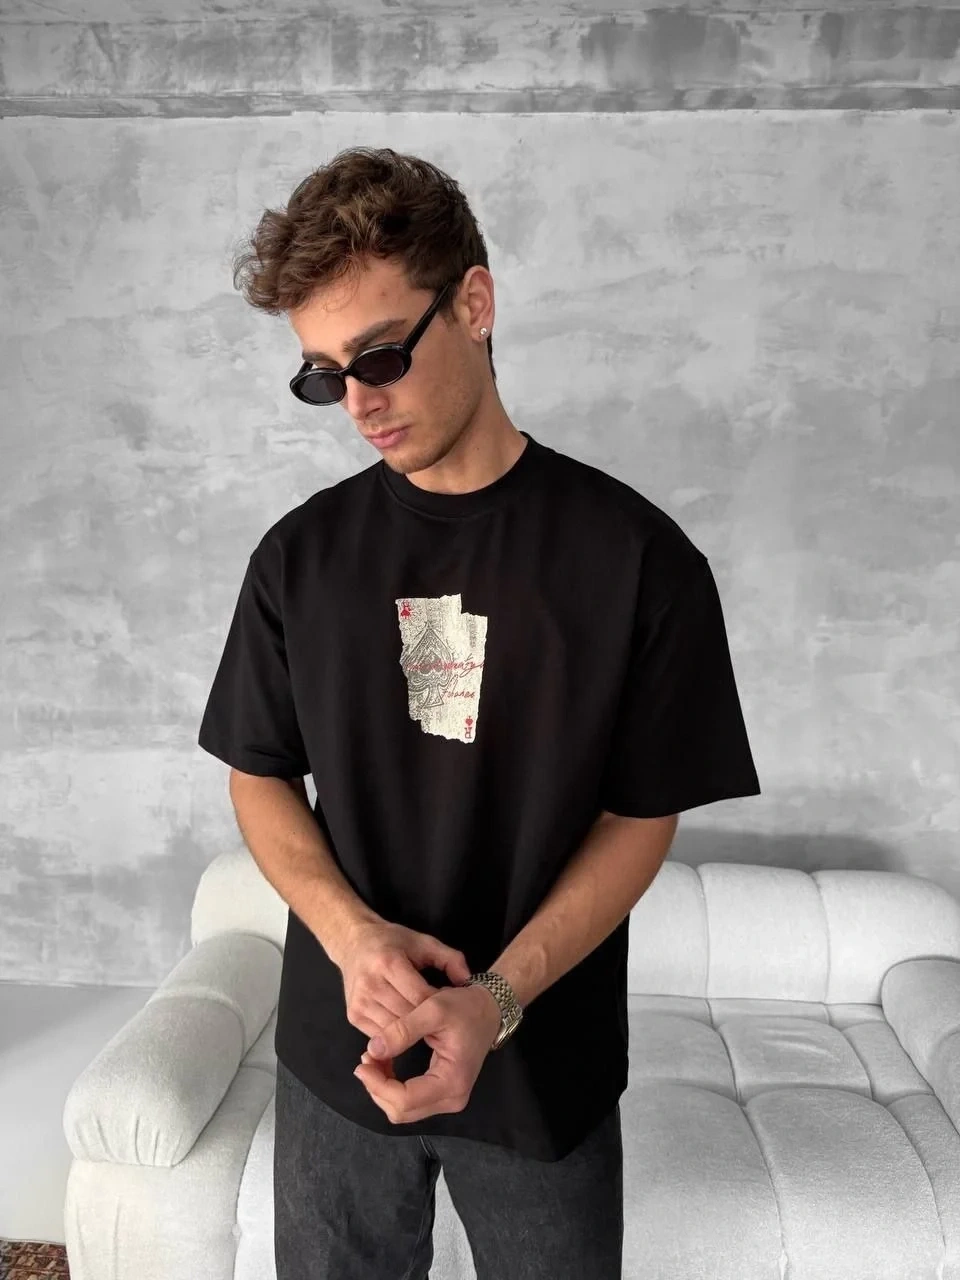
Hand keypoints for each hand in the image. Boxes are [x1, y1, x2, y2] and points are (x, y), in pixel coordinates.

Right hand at [330, 912, 472, 1085]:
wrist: (354, 943)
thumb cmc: (393, 943)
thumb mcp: (424, 942)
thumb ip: (450, 958)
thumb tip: (467, 981)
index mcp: (389, 963)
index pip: (420, 997)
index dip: (438, 1005)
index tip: (449, 1006)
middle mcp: (371, 984)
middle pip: (408, 1015)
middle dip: (427, 1019)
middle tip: (440, 1018)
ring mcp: (359, 1002)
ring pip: (395, 1029)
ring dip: (412, 1029)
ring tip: (425, 1022)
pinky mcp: (353, 1016)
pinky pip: (382, 1034)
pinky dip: (396, 1034)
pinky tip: (407, 1026)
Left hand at [353, 983, 502, 1123]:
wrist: (488, 1010)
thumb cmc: (465, 1007)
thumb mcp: (433, 1009)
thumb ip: (403, 1030)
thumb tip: (372, 1050)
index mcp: (452, 1081)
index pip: (404, 1100)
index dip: (377, 1085)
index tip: (362, 1062)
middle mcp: (452, 1098)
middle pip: (401, 1111)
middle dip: (377, 1087)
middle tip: (365, 1059)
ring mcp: (448, 1099)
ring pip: (402, 1110)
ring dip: (382, 1088)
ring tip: (373, 1058)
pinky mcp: (443, 1094)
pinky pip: (409, 1101)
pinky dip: (391, 1087)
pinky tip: (386, 1063)